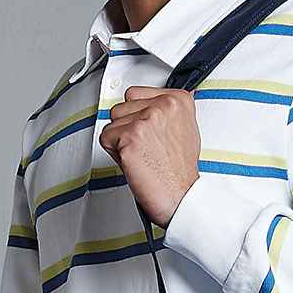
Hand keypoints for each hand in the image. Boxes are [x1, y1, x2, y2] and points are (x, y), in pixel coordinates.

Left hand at [100, 86, 200, 227]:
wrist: (180, 197)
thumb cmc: (180, 172)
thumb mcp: (186, 131)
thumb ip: (168, 112)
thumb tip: (157, 100)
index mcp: (179, 101)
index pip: (135, 94)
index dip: (138, 116)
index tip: (151, 132)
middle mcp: (163, 106)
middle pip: (122, 107)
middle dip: (128, 128)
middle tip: (148, 147)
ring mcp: (146, 121)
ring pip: (113, 121)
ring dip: (121, 140)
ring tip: (142, 154)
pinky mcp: (130, 137)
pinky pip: (106, 138)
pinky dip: (115, 154)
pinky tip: (135, 161)